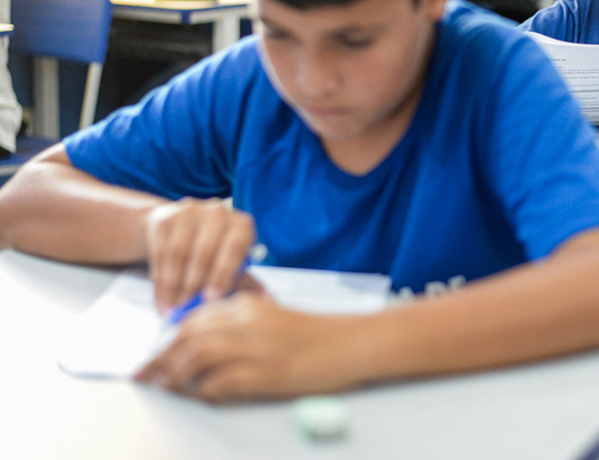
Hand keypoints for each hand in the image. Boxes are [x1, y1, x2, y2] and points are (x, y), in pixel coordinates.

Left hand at [135, 294, 365, 400]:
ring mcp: (255, 347)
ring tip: (165, 388)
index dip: (166, 338)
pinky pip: (219, 383)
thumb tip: (202, 345)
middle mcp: (246, 321)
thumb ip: (239, 326)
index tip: (153, 354)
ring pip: (195, 357)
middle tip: (143, 375)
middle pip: (187, 336)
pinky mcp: (264, 374)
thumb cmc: (316, 336)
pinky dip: (204, 391)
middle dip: (159, 357)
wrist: (352, 344)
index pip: (193, 318)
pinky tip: (202, 396)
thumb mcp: (273, 319)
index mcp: (247, 305)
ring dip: (174, 375)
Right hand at [144, 198, 254, 312]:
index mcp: (241, 224)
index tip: (212, 300)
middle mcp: (218, 212)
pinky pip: (161, 253)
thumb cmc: (215, 254)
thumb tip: (268, 304)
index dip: (223, 274)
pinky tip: (162, 300)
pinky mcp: (165, 218)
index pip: (235, 247)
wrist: (179, 229)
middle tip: (187, 311)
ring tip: (172, 310)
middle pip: (204, 251)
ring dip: (174, 287)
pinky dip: (161, 281)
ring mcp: (190, 211)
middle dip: (194, 285)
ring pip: (179, 254)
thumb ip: (249, 285)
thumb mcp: (234, 266)